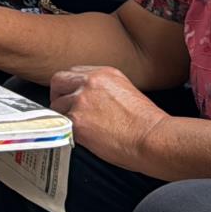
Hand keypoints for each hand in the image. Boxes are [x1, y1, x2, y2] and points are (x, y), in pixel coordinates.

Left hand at [49, 66, 168, 172]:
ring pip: (56, 106)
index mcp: (104, 74)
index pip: (73, 73)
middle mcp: (90, 82)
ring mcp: (81, 101)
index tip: (71, 97)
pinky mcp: (77, 121)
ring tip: (80, 129)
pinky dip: (66, 132)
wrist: (154, 139)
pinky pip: (60, 125)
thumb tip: (90, 100)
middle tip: (64, 110)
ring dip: (64, 117)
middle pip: (58, 81)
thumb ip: (103, 90)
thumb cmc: (146, 124)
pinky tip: (80, 137)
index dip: (70, 87)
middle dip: (58, 96)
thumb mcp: (126, 92)